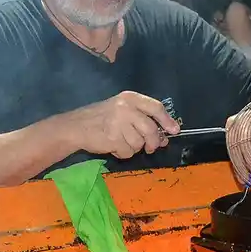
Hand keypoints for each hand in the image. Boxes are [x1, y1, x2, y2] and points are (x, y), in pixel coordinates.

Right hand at [58, 91, 179, 159]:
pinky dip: (123, 153)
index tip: (174, 130)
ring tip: (121, 141)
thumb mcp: (122, 109)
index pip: (155, 107)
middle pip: (150, 129)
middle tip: (150, 147)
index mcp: (130, 98)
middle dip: (153, 142)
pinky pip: (128, 151)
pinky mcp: (112, 138)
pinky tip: (114, 146)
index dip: (167, 120)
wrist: (76, 126)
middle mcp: (126, 108)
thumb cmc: (102, 117)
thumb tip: (165, 136)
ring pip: (140, 143)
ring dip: (134, 147)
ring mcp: (118, 123)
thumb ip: (143, 119)